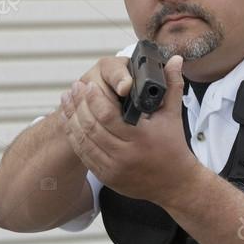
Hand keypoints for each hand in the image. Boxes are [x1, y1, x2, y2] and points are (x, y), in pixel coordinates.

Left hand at [59, 54, 201, 206]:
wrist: (176, 184)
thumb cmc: (174, 147)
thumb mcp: (173, 115)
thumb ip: (172, 85)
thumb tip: (175, 60)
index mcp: (141, 137)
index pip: (107, 115)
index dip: (94, 98)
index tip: (89, 84)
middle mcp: (125, 155)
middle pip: (91, 127)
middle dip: (79, 105)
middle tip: (73, 88)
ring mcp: (114, 168)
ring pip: (84, 141)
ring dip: (72, 119)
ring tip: (67, 101)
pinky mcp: (107, 177)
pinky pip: (84, 155)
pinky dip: (75, 138)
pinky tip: (71, 123)